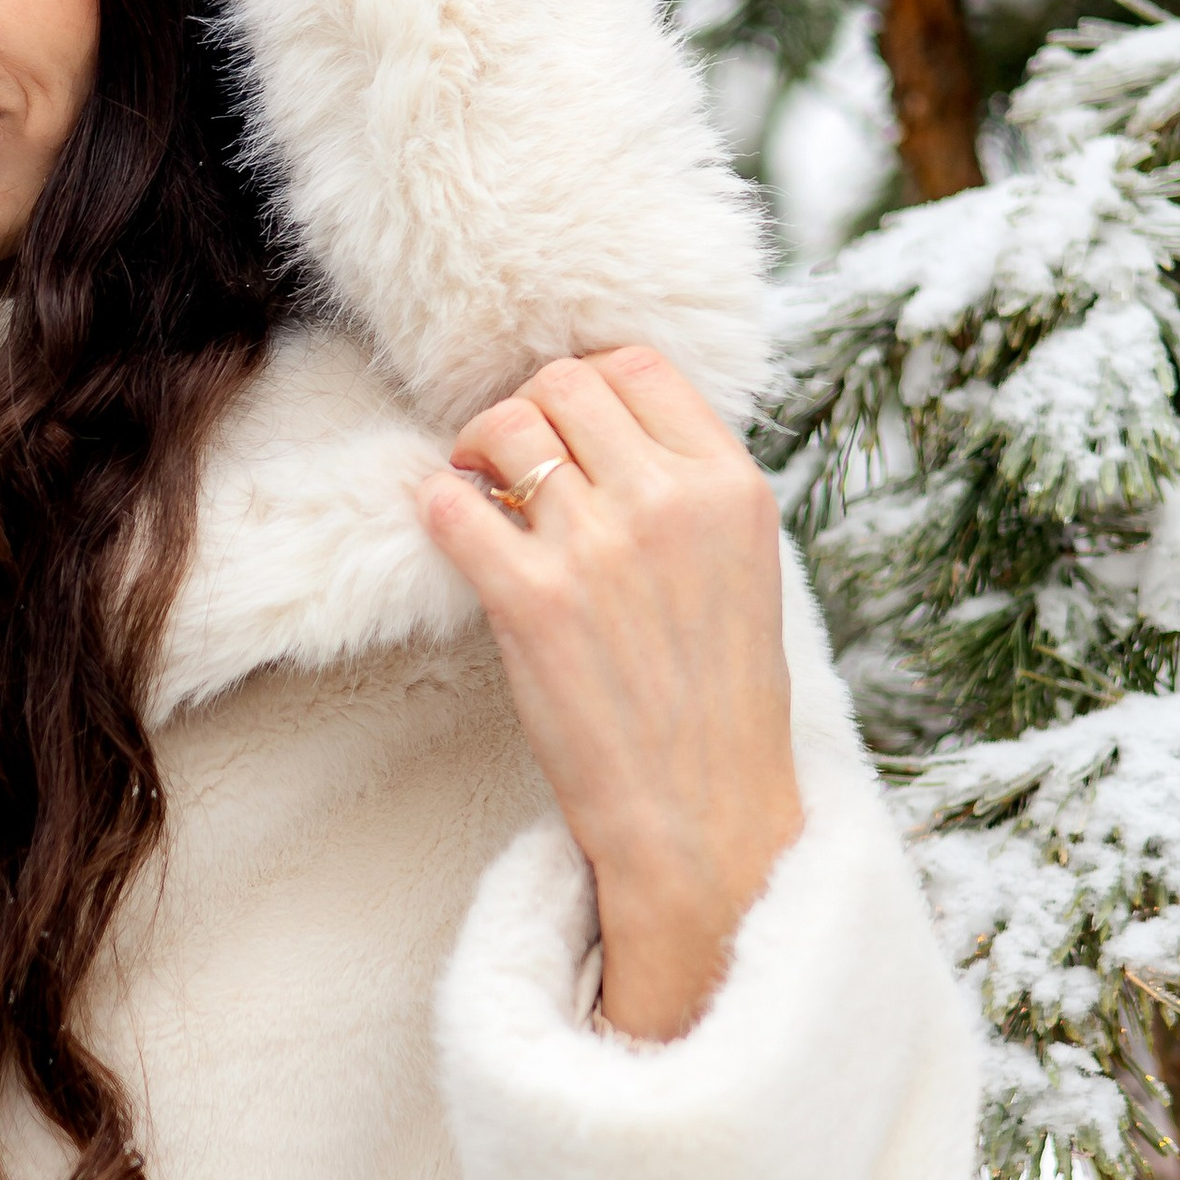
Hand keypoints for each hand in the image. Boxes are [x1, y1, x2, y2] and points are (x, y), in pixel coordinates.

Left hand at [420, 348, 801, 1042]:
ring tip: (478, 488)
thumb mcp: (742, 566)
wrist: (702, 812)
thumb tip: (607, 421)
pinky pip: (450, 506)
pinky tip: (450, 528)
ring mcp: (596, 548)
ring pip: (504, 428)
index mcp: (732, 486)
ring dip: (476, 449)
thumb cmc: (718, 697)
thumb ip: (688, 487)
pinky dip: (436, 505)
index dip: (587, 381)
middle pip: (563, 384)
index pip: (639, 367)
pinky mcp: (530, 601)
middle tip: (510, 458)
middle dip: (526, 409)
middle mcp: (668, 502)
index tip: (566, 419)